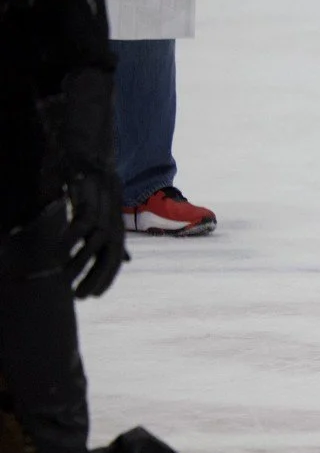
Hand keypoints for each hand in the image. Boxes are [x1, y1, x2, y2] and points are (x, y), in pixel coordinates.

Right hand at [64, 167, 126, 298]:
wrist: (93, 156)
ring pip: (96, 242)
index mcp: (116, 227)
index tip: (94, 296)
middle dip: (96, 277)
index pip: (115, 259)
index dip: (106, 277)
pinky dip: (72, 237)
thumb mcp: (109, 216)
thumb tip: (127, 261)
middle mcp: (112, 220)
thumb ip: (116, 239)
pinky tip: (59, 250)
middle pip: (109, 255)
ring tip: (64, 278)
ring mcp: (102, 209)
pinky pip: (84, 222)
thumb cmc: (98, 190)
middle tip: (79, 296)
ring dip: (81, 261)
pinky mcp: (90, 196)